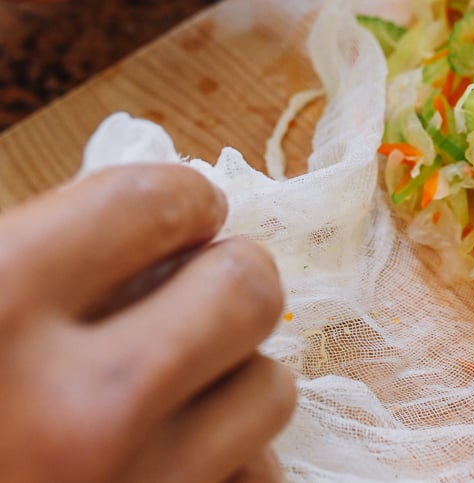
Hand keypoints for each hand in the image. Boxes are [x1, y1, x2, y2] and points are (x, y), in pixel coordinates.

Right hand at [0, 165, 292, 481]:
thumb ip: (22, 262)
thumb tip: (142, 217)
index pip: (155, 201)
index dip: (178, 200)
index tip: (183, 214)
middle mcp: (76, 409)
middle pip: (244, 291)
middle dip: (226, 278)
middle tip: (197, 287)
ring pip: (265, 390)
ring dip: (231, 376)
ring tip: (177, 382)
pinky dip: (227, 467)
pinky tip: (175, 460)